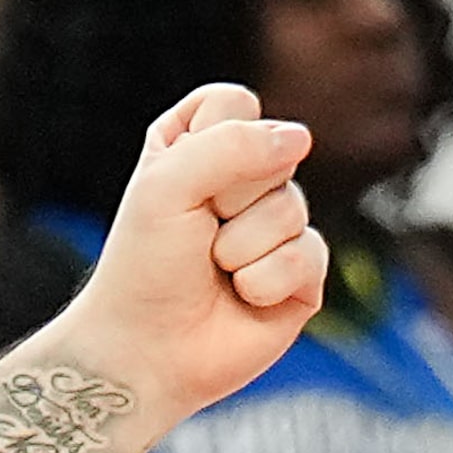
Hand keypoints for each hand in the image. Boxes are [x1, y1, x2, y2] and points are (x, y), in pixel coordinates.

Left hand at [63, 83, 327, 422]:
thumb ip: (229, 147)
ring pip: (291, 207)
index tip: (173, 181)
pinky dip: (265, 280)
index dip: (208, 140)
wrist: (145, 349)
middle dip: (227, 196)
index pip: (234, 102)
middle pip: (275, 149)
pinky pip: (308, 254)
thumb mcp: (165, 188)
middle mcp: (242, 180)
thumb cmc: (144, 265)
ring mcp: (277, 225)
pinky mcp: (303, 271)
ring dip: (240, 246)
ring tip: (213, 269)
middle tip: (194, 232)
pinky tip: (242, 296)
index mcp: (197, 147)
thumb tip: (300, 137)